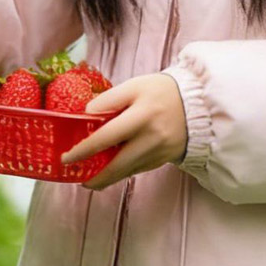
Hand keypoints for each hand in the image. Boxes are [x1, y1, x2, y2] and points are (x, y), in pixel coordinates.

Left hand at [61, 73, 189, 190]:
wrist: (198, 104)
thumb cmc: (161, 91)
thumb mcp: (134, 86)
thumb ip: (109, 99)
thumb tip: (85, 115)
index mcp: (141, 115)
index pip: (106, 136)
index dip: (84, 149)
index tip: (66, 157)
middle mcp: (151, 138)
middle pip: (117, 165)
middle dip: (94, 176)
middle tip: (77, 177)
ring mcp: (158, 152)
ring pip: (126, 172)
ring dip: (106, 178)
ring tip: (90, 180)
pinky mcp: (163, 160)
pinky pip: (137, 170)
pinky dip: (122, 172)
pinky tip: (112, 170)